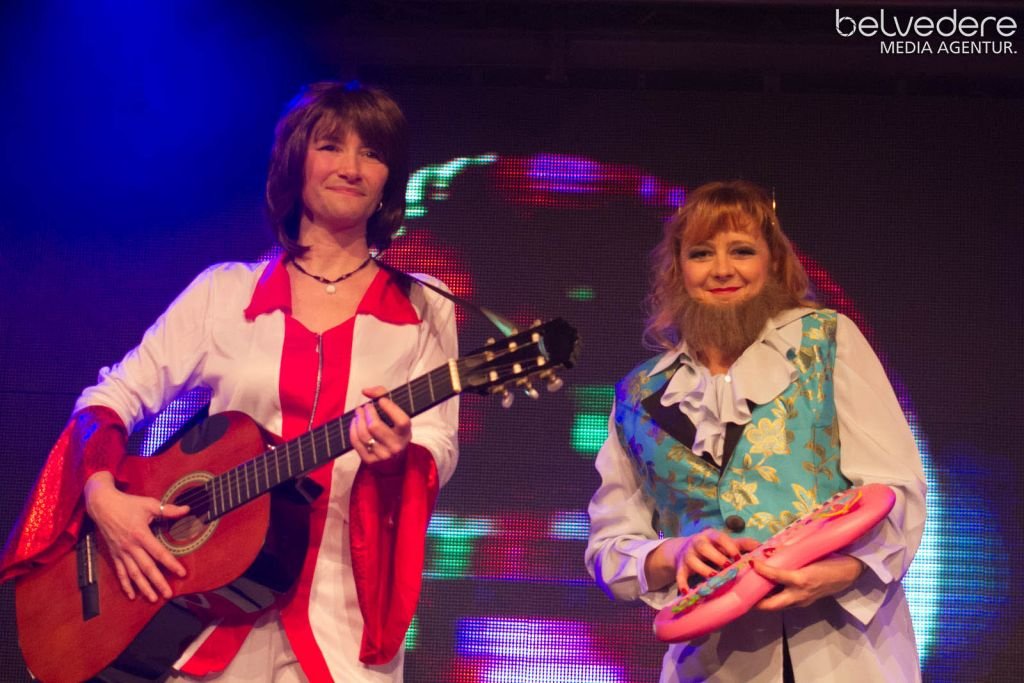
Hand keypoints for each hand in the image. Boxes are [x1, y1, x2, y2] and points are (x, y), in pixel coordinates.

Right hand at [83, 472, 189, 601]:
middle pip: (146, 568)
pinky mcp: (114, 554)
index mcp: (141, 534)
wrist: (102, 505)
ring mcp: (121, 552)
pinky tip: (131, 595)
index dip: (171, 563)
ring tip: (153, 598)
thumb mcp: (149, 504)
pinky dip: (125, 585)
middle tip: (168, 594)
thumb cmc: (128, 503)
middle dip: (158, 582)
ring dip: (143, 587)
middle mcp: (130, 546)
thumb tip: (187, 509)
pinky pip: (120, 572)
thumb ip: (168, 510)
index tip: (182, 573)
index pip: (159, 553)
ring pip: (133, 574)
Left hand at [349, 386, 412, 467]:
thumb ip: (383, 395)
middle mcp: (396, 446)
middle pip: (375, 426)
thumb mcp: (396, 412)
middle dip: (367, 412)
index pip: (401, 420)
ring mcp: (383, 455)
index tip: (381, 400)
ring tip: (358, 413)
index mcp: (406, 433)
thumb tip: (365, 391)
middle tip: (365, 407)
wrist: (393, 456)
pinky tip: (354, 423)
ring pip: (364, 435)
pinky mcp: (370, 460)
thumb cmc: (393, 427)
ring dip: (358, 420)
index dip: (390, 408)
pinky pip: (356, 443)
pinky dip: (352, 430)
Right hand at [646, 529, 759, 592]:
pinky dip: (683, 584)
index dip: (728, 546)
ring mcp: (688, 555)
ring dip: (703, 570)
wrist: (685, 550)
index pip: (719, 537)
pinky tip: (687, 592)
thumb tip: (764, 548)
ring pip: (692, 561)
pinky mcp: (680, 567)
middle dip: (716, 558)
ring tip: (714, 579)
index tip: (738, 557)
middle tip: (728, 568)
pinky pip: (680, 575)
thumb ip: (743, 545)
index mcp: (710, 536)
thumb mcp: (725, 543)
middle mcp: (697, 543)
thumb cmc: (713, 548)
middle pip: (704, 547)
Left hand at [752, 554, 864, 609]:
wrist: (848, 573)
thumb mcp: (810, 555)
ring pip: (777, 606)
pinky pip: (785, 603)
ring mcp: (802, 601)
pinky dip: (774, 598)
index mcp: (801, 579)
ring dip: (763, 602)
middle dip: (755, 603)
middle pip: (771, 605)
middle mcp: (800, 594)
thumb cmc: (830, 561)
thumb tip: (773, 549)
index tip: (751, 562)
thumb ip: (791, 554)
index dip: (762, 569)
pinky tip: (766, 590)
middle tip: (741, 594)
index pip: (776, 576)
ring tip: (749, 592)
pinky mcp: (804, 603)